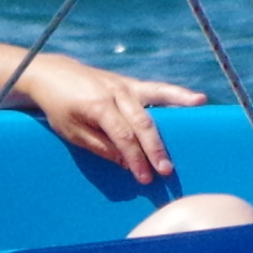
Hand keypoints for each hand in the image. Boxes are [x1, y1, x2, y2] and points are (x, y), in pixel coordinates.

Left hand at [13, 58, 204, 181]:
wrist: (52, 74)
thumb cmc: (59, 107)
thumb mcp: (72, 132)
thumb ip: (101, 147)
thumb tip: (128, 163)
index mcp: (97, 106)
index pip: (122, 137)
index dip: (135, 159)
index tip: (144, 177)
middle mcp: (114, 92)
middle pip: (141, 122)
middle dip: (154, 148)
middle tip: (166, 170)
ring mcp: (124, 85)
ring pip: (156, 96)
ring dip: (179, 104)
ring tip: (200, 107)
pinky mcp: (130, 82)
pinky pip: (156, 89)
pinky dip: (176, 93)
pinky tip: (196, 99)